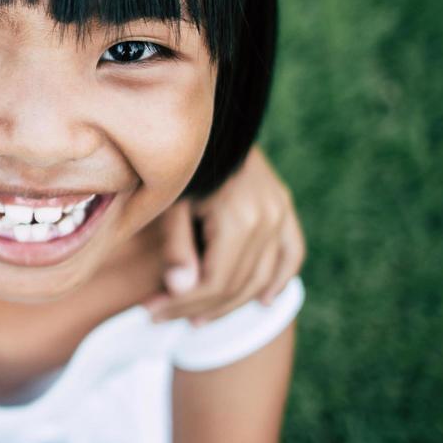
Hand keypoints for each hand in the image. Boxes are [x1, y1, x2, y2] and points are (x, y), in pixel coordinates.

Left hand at [144, 146, 304, 324]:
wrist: (213, 125)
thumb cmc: (181, 164)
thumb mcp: (171, 203)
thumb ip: (176, 246)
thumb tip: (181, 290)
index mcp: (239, 218)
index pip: (214, 282)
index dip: (181, 304)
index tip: (150, 311)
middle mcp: (268, 219)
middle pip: (236, 285)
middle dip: (196, 308)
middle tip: (161, 316)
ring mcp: (281, 213)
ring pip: (262, 278)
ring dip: (230, 305)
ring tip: (195, 318)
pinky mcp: (285, 209)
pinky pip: (292, 254)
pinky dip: (280, 280)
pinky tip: (264, 301)